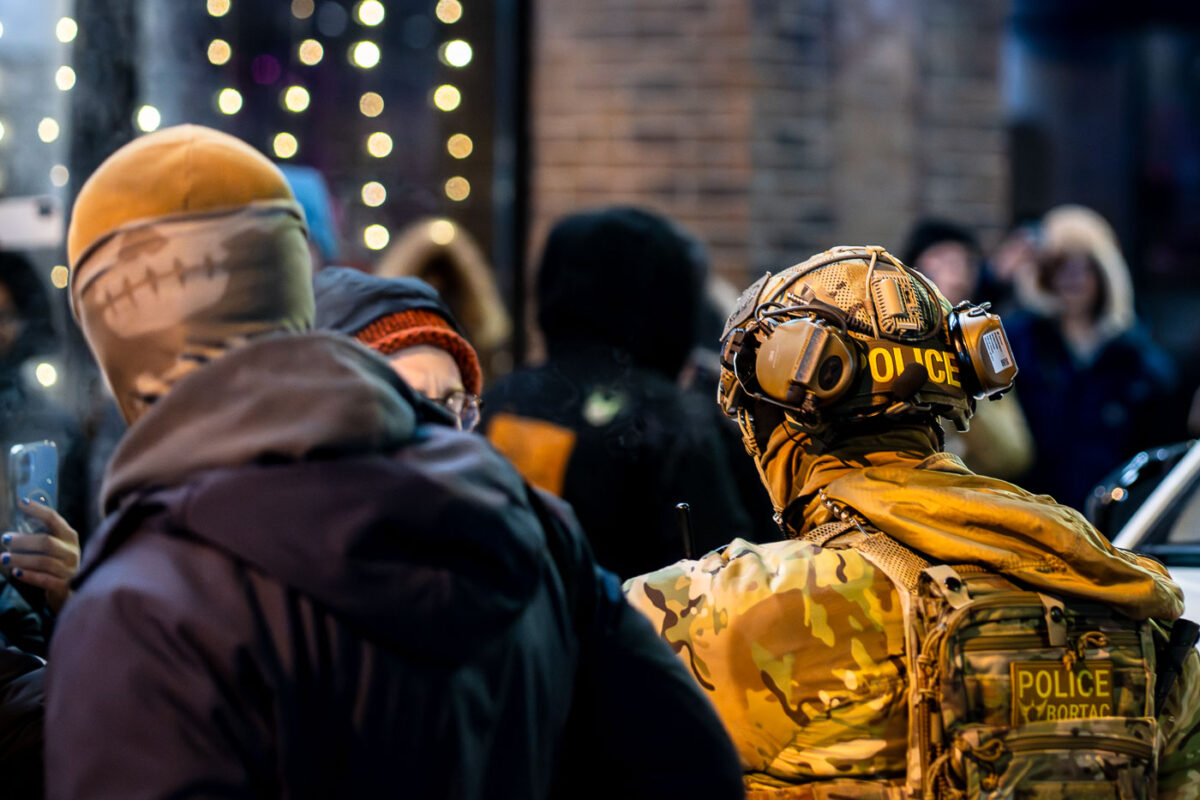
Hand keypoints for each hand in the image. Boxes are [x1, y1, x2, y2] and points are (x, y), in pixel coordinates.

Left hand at [3, 498, 80, 614]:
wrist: (70, 593)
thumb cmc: (56, 566)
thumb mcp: (55, 548)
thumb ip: (41, 536)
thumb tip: (15, 523)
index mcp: (69, 537)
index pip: (53, 518)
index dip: (37, 509)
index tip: (20, 502)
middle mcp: (72, 551)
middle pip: (47, 542)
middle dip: (23, 540)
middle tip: (5, 538)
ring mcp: (69, 569)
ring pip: (43, 561)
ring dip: (20, 559)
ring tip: (2, 558)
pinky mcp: (64, 585)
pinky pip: (44, 580)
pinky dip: (29, 576)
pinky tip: (15, 573)